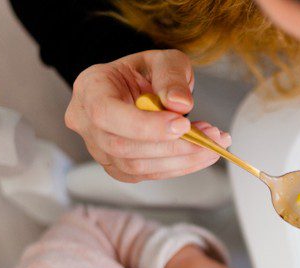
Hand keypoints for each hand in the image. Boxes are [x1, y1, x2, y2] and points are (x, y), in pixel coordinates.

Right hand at [65, 49, 230, 182]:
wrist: (139, 89)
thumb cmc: (146, 73)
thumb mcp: (163, 60)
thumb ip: (172, 76)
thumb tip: (180, 104)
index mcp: (90, 89)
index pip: (106, 114)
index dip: (143, 125)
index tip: (182, 124)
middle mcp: (86, 123)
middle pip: (122, 146)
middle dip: (172, 146)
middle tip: (210, 137)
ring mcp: (99, 149)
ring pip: (136, 167)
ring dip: (181, 159)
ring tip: (212, 144)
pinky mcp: (117, 168)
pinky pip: (147, 174)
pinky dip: (178, 167)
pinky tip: (201, 154)